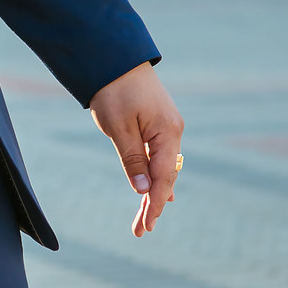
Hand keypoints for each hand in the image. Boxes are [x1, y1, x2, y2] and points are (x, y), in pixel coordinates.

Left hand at [89, 61, 184, 237]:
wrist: (115, 56)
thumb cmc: (114, 89)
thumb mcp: (119, 128)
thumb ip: (133, 160)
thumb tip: (143, 191)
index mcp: (167, 133)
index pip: (163, 178)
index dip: (154, 204)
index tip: (145, 226)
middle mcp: (173, 131)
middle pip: (166, 176)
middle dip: (153, 204)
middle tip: (140, 231)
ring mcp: (168, 127)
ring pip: (164, 167)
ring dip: (154, 191)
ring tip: (146, 218)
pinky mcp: (159, 123)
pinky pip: (160, 155)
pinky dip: (156, 174)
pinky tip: (154, 191)